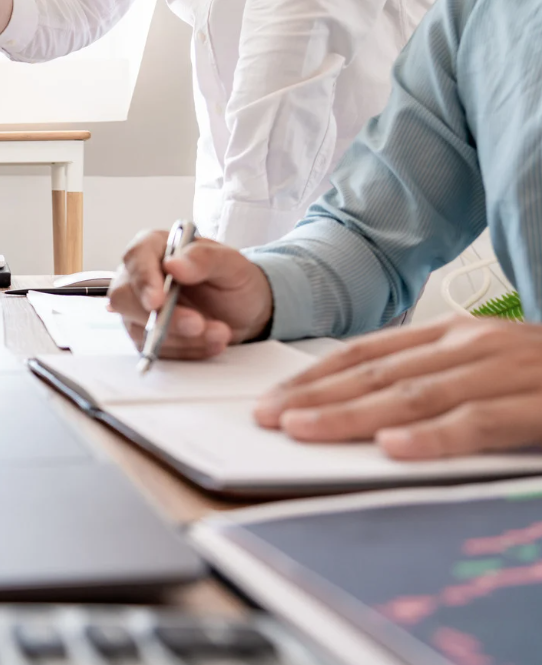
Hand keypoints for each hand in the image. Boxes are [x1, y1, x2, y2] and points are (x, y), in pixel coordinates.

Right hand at [108, 230, 273, 358]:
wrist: (243, 311)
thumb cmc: (233, 279)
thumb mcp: (231, 263)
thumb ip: (204, 258)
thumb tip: (173, 265)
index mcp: (155, 247)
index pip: (136, 257)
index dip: (143, 279)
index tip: (157, 301)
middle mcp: (139, 277)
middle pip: (125, 298)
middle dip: (162, 317)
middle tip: (197, 324)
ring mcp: (138, 308)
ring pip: (140, 329)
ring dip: (182, 337)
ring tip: (219, 332)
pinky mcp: (145, 336)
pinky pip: (154, 349)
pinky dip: (186, 350)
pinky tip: (210, 342)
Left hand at [255, 315, 541, 459]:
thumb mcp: (483, 373)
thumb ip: (430, 384)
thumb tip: (365, 412)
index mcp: (455, 335)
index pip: (367, 354)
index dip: (315, 378)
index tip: (271, 401)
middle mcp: (474, 345)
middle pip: (379, 374)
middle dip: (318, 398)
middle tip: (267, 420)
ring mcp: (508, 371)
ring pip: (417, 395)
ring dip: (355, 415)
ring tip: (304, 431)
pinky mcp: (540, 406)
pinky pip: (480, 421)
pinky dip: (435, 435)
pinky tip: (395, 447)